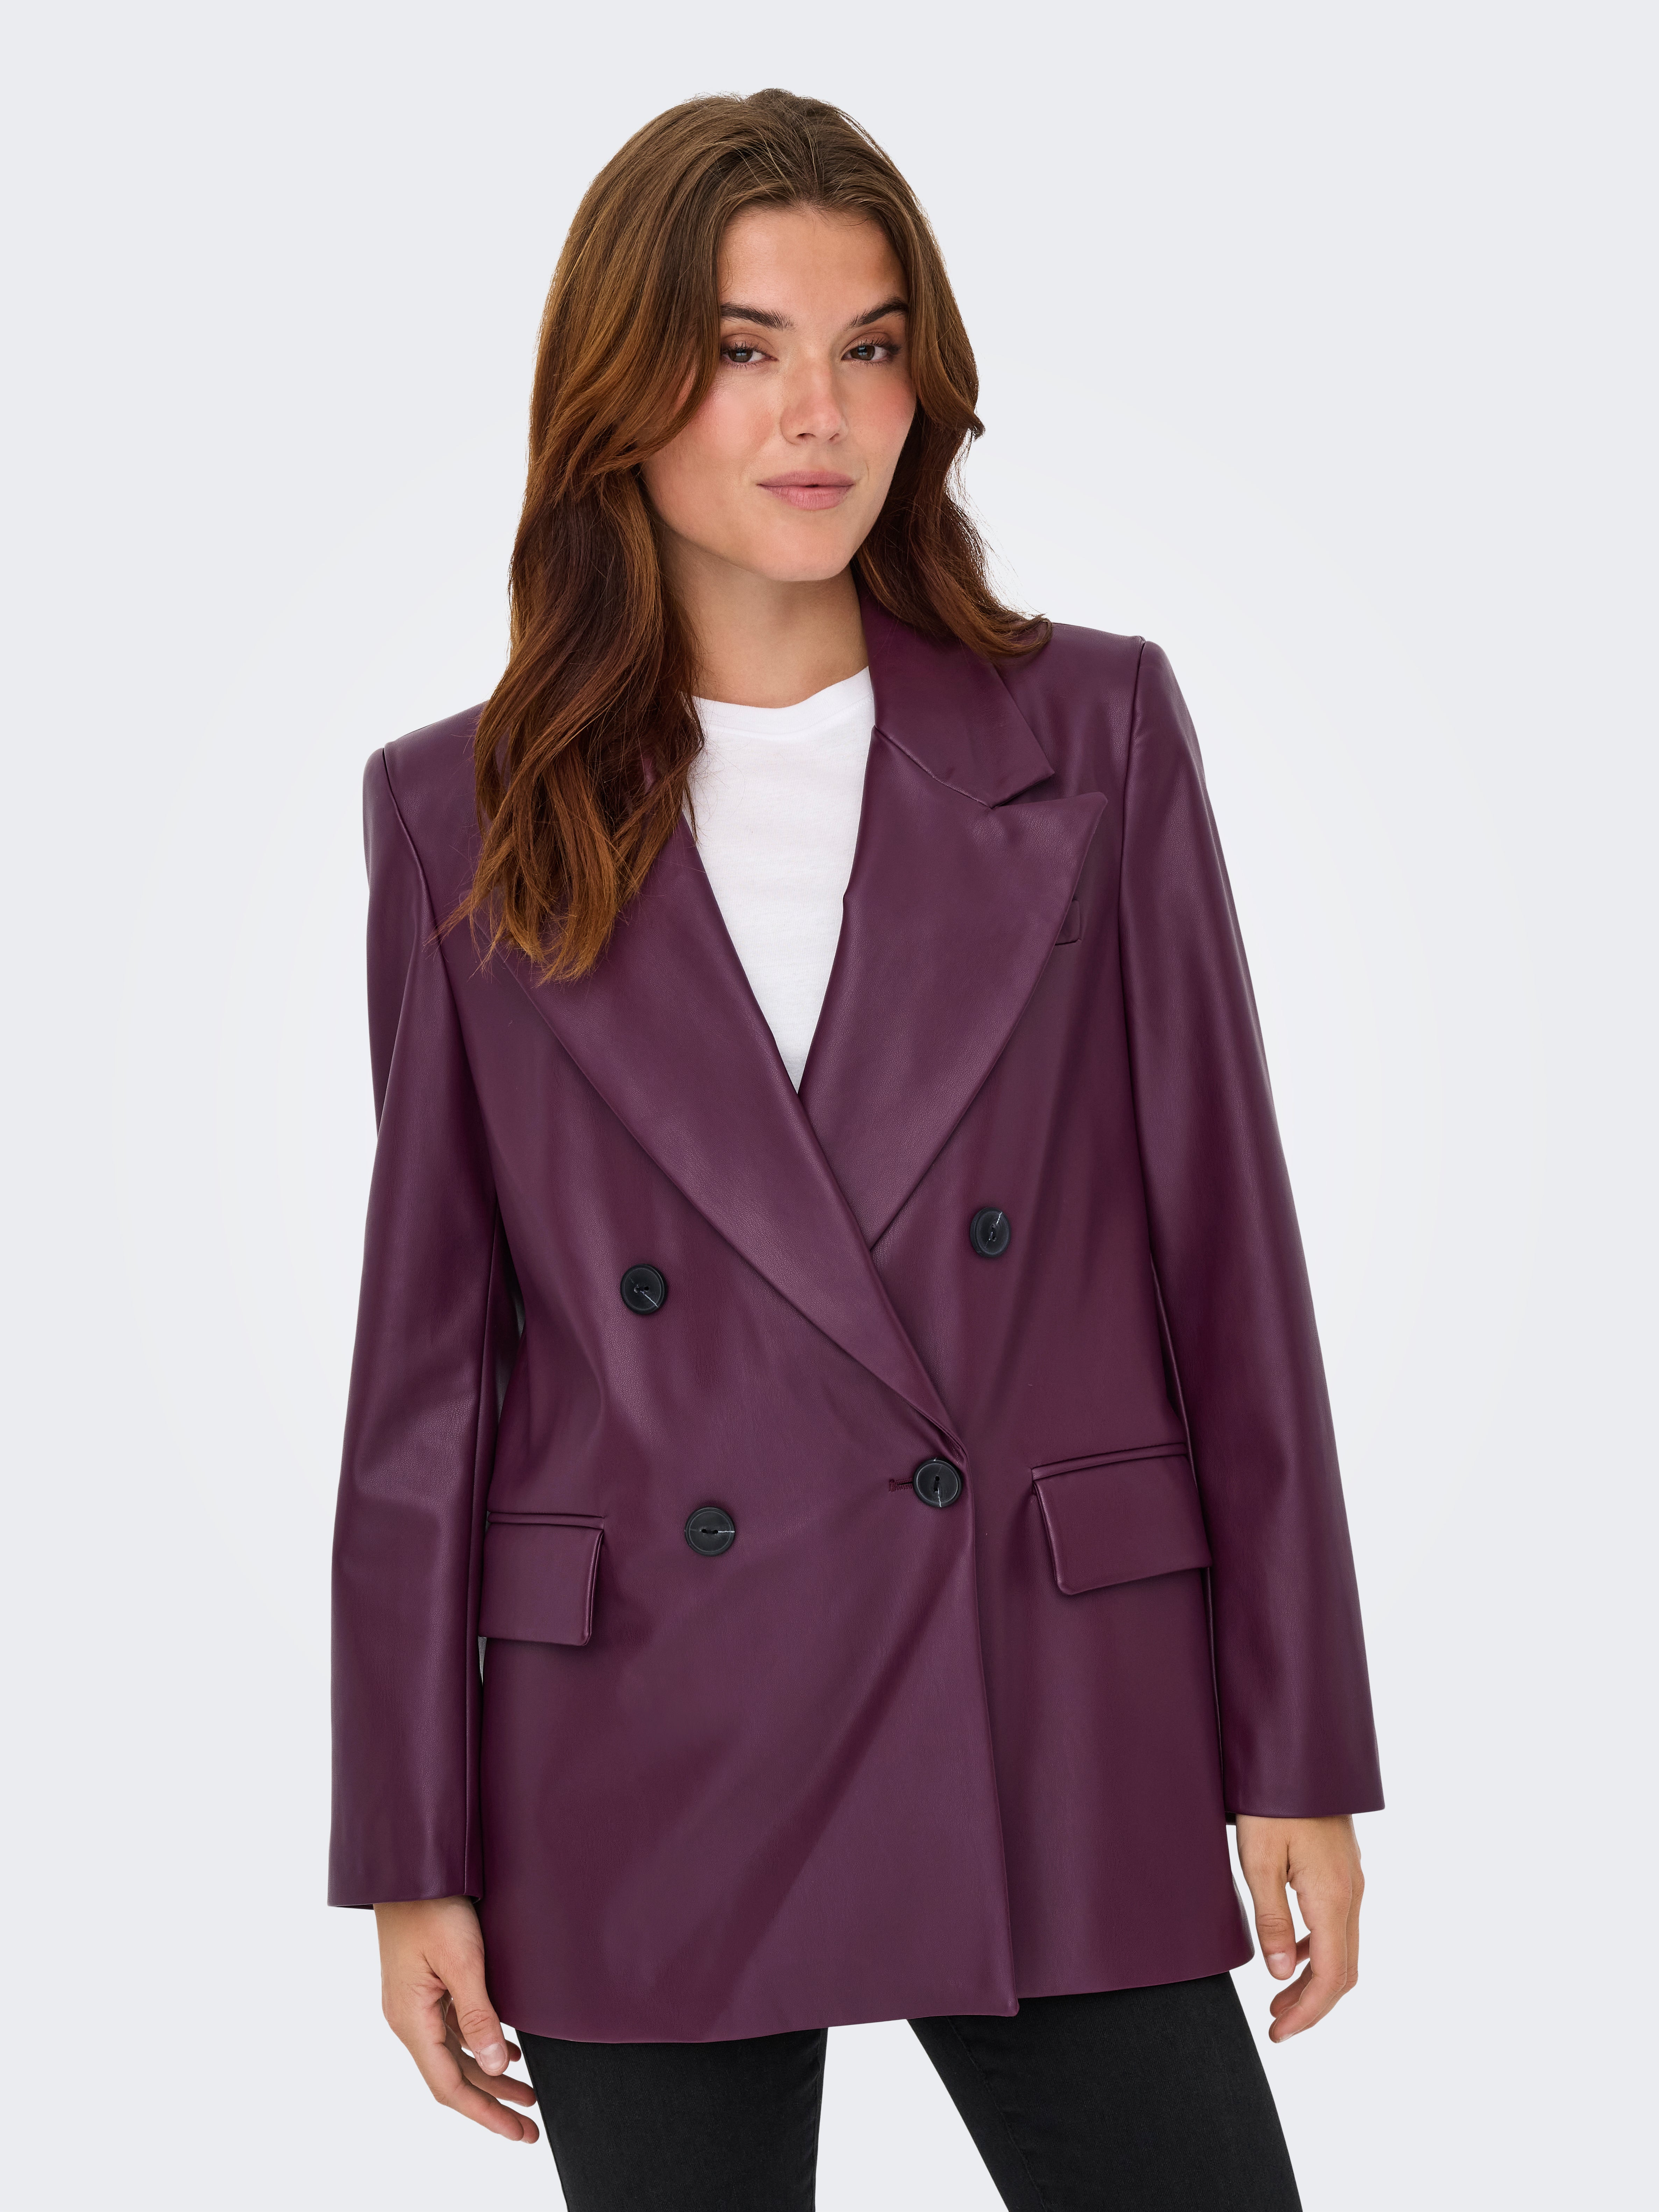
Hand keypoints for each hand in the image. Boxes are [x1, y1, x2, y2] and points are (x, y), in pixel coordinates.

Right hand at [374, 1896, 539, 2141]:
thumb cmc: (432, 1906)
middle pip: (452, 2076)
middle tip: (529, 2125)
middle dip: (491, 2103)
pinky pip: (453, 2029)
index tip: (517, 2132)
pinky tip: (506, 2050)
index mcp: (411, 2019)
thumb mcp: (462, 1960)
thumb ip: (478, 2015)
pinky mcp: (425, 1985)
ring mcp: (416, 2002)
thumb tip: (496, 2066)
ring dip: (489, 2076)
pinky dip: (480, 2045)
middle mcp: (409, 2017)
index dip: (484, 2113)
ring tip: (526, 2095)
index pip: (449, 2085)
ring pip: (455, 2054)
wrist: (411, 1865)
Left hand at [1235, 1814, 1363, 2041]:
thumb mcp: (1258, 1860)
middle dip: (1312, 2004)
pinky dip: (1316, 1948)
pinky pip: (1337, 1923)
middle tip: (1277, 2025)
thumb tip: (1277, 1974)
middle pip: (1342, 1969)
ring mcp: (1351, 1880)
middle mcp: (1351, 1893)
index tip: (1279, 2034)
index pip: (1329, 1975)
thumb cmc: (1272, 1802)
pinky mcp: (1343, 1869)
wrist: (1298, 1753)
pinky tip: (1288, 1951)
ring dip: (1313, 1978)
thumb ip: (1271, 1920)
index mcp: (1333, 1898)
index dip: (1307, 2013)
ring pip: (1342, 1947)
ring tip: (1278, 1997)